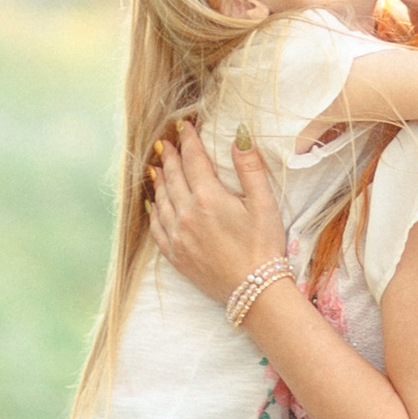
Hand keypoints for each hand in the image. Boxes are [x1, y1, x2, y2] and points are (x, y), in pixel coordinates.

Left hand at [148, 120, 285, 307]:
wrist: (255, 291)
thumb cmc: (264, 246)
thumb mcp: (264, 204)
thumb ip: (250, 168)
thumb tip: (239, 136)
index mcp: (209, 198)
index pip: (193, 160)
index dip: (188, 140)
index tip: (184, 127)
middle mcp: (187, 214)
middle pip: (173, 177)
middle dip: (169, 157)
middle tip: (165, 143)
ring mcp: (178, 236)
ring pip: (161, 200)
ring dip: (158, 180)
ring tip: (156, 167)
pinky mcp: (175, 255)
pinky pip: (156, 227)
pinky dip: (153, 211)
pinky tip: (153, 204)